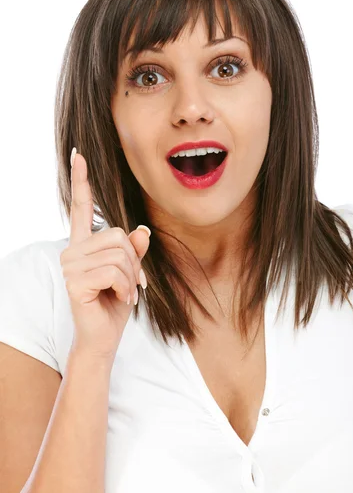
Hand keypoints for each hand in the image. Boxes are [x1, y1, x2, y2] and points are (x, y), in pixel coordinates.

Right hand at [60, 150, 149, 360]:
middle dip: (134, 261)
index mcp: (84, 244)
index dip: (81, 180)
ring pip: (119, 253)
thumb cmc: (114, 303)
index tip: (78, 154)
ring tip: (125, 292)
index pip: (80, 206)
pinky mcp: (74, 281)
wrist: (103, 338)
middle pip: (118, 234)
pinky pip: (115, 272)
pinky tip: (120, 298)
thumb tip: (142, 230)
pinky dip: (126, 287)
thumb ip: (134, 250)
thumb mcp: (130, 273)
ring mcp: (70, 265)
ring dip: (131, 276)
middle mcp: (72, 250)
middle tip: (132, 283)